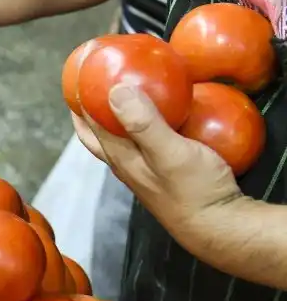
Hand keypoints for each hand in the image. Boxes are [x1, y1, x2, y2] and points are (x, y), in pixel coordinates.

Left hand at [72, 85, 242, 243]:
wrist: (221, 227)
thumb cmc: (195, 191)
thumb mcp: (169, 152)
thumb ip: (144, 123)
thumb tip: (115, 90)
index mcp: (120, 157)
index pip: (89, 124)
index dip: (80, 99)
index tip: (79, 73)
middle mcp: (126, 165)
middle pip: (97, 134)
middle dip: (88, 109)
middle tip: (90, 83)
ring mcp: (144, 171)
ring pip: (120, 139)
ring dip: (115, 117)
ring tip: (124, 93)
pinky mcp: (164, 173)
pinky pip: (146, 143)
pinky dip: (144, 125)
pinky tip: (163, 116)